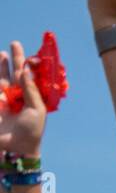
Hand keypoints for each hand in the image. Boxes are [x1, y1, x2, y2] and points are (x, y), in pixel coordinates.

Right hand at [0, 42, 45, 156]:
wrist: (14, 149)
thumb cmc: (30, 131)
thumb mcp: (36, 110)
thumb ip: (30, 90)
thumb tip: (25, 71)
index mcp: (32, 100)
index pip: (31, 79)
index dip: (30, 67)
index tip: (31, 55)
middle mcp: (19, 99)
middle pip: (16, 75)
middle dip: (15, 60)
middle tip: (15, 43)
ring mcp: (5, 101)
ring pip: (3, 79)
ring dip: (2, 66)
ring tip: (3, 53)